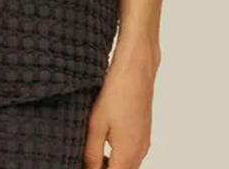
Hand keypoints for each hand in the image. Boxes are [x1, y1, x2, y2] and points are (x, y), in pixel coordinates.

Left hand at [82, 50, 157, 168]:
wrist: (136, 69)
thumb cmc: (116, 93)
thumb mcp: (96, 125)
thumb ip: (92, 154)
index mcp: (127, 155)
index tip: (83, 164)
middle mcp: (140, 153)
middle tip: (85, 159)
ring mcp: (144, 143)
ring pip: (127, 165)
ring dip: (111, 164)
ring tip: (91, 153)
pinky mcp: (144, 133)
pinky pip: (132, 154)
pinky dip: (119, 155)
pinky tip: (105, 141)